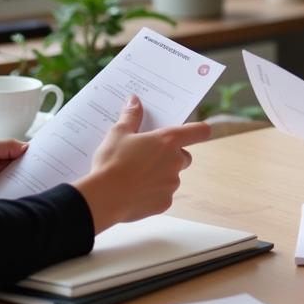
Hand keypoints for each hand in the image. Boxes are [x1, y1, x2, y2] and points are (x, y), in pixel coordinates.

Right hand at [73, 94, 211, 229]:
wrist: (104, 197)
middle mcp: (175, 161)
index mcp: (167, 141)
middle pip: (184, 156)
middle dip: (171, 156)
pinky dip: (152, 193)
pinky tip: (134, 191)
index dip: (199, 130)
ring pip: (172, 177)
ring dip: (160, 175)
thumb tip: (134, 100)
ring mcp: (171, 184)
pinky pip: (162, 195)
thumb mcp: (118, 133)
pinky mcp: (164, 203)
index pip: (199, 131)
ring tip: (136, 175)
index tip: (197, 131)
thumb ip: (131, 116)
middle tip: (149, 156)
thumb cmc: (112, 162)